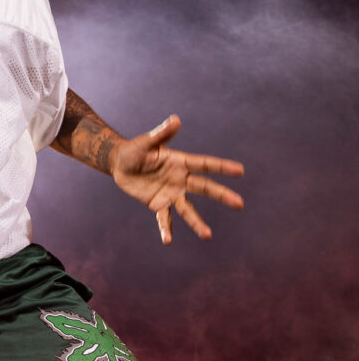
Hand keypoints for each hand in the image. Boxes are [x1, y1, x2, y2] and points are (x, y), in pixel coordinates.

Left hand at [109, 114, 244, 243]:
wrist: (120, 165)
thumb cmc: (135, 150)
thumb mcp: (146, 142)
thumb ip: (161, 134)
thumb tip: (175, 119)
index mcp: (180, 162)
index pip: (204, 164)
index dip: (222, 167)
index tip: (240, 170)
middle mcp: (180, 180)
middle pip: (204, 188)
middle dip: (221, 195)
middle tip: (239, 203)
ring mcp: (171, 193)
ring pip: (187, 209)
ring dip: (197, 222)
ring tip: (207, 235)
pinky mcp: (158, 204)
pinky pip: (164, 218)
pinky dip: (166, 229)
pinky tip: (168, 241)